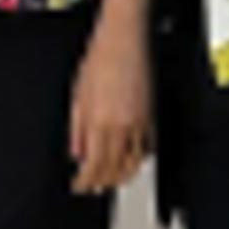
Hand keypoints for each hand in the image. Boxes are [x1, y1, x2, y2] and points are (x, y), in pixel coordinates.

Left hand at [69, 16, 151, 193]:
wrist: (124, 40)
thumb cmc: (99, 60)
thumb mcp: (77, 95)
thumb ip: (76, 129)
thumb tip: (76, 151)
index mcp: (99, 122)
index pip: (93, 165)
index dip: (85, 181)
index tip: (79, 186)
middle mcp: (122, 126)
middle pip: (114, 169)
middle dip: (103, 183)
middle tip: (94, 187)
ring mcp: (140, 122)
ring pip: (134, 162)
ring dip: (123, 176)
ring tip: (113, 181)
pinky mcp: (152, 115)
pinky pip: (149, 147)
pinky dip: (140, 158)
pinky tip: (133, 159)